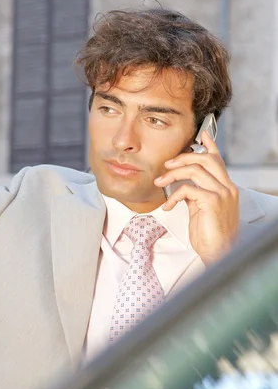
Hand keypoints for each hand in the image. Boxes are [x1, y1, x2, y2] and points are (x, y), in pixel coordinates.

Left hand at [154, 131, 238, 264]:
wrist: (219, 253)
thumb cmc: (210, 235)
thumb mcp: (201, 210)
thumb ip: (195, 195)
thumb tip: (183, 186)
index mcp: (225, 187)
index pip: (218, 161)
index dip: (209, 146)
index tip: (200, 134)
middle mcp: (227, 188)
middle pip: (206, 159)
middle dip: (184, 157)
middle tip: (167, 164)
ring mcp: (222, 194)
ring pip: (196, 170)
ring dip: (173, 174)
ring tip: (160, 182)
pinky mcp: (212, 202)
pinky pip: (188, 189)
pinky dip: (174, 195)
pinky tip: (167, 206)